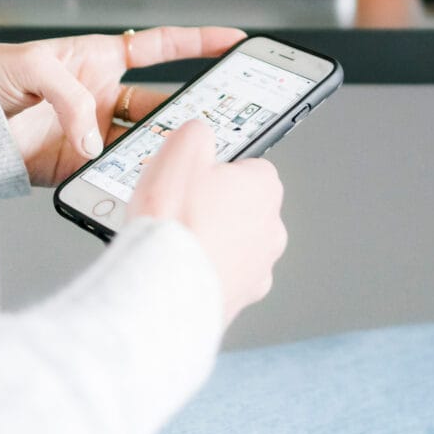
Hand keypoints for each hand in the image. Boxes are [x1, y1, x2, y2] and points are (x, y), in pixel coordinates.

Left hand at [0, 26, 244, 186]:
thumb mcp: (32, 65)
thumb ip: (70, 95)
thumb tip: (94, 140)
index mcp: (101, 58)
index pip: (162, 47)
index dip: (200, 42)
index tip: (235, 41)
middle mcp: (106, 96)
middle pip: (164, 101)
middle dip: (195, 107)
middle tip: (222, 115)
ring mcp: (95, 133)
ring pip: (146, 140)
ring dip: (164, 146)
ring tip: (184, 154)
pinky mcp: (79, 167)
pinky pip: (114, 172)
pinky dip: (129, 177)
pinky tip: (140, 178)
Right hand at [129, 119, 286, 326]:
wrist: (162, 290)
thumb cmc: (175, 222)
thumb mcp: (181, 149)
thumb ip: (198, 133)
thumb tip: (200, 135)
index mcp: (265, 188)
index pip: (249, 166)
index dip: (216, 169)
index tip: (195, 176)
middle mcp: (272, 229)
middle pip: (242, 206)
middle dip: (214, 206)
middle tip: (181, 208)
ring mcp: (259, 268)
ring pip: (233, 244)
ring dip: (210, 241)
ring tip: (176, 240)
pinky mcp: (241, 300)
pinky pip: (221, 276)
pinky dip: (204, 272)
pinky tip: (179, 267)